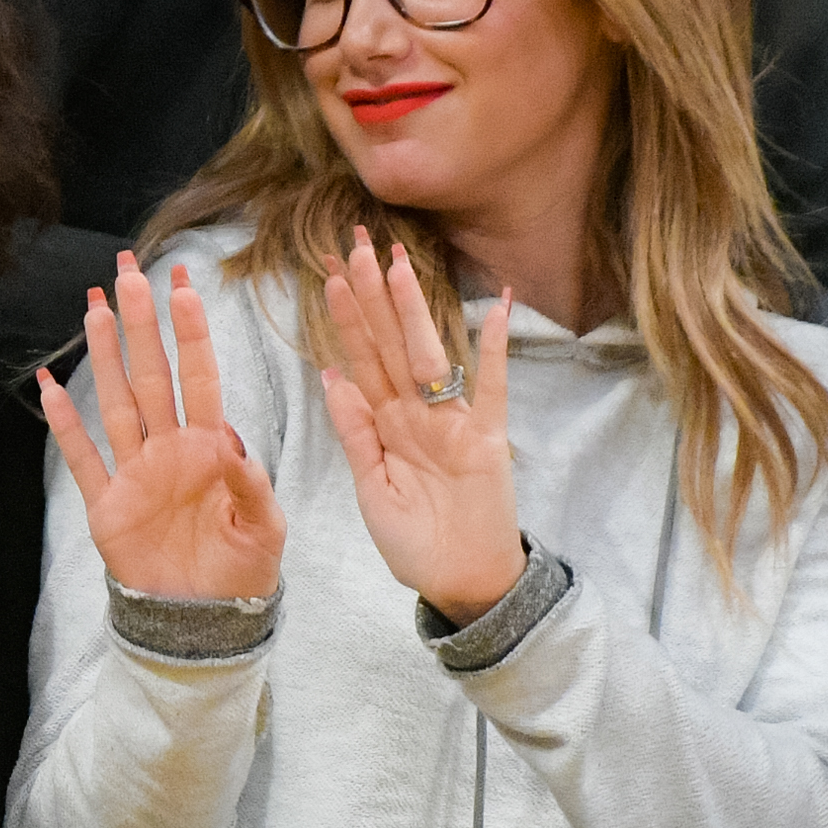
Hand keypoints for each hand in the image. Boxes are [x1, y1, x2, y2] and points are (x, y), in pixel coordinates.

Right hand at [38, 253, 284, 600]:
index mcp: (211, 449)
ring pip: (116, 402)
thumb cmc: (242, 573)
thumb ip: (253, 488)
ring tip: (95, 307)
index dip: (190, 333)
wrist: (203, 622)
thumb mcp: (265, 531)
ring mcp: (136, 474)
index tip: (184, 286)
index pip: (199, 378)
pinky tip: (51, 386)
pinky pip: (83, 458)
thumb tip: (232, 444)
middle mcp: (169, 450)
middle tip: (128, 271)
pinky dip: (66, 424)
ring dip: (105, 356)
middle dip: (140, 323)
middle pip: (150, 375)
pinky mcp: (108, 505)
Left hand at [318, 228, 524, 624]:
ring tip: (401, 264)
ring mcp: (453, 422)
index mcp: (385, 425)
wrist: (461, 583)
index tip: (330, 273)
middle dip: (374, 296)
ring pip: (430, 355)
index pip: (361, 359)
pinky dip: (494, 351)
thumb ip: (354, 432)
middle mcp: (417, 414)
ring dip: (415, 310)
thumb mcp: (372, 488)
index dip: (346, 318)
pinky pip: (492, 388)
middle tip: (359, 244)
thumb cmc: (415, 542)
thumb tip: (330, 373)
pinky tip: (498, 307)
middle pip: (391, 344)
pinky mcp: (488, 440)